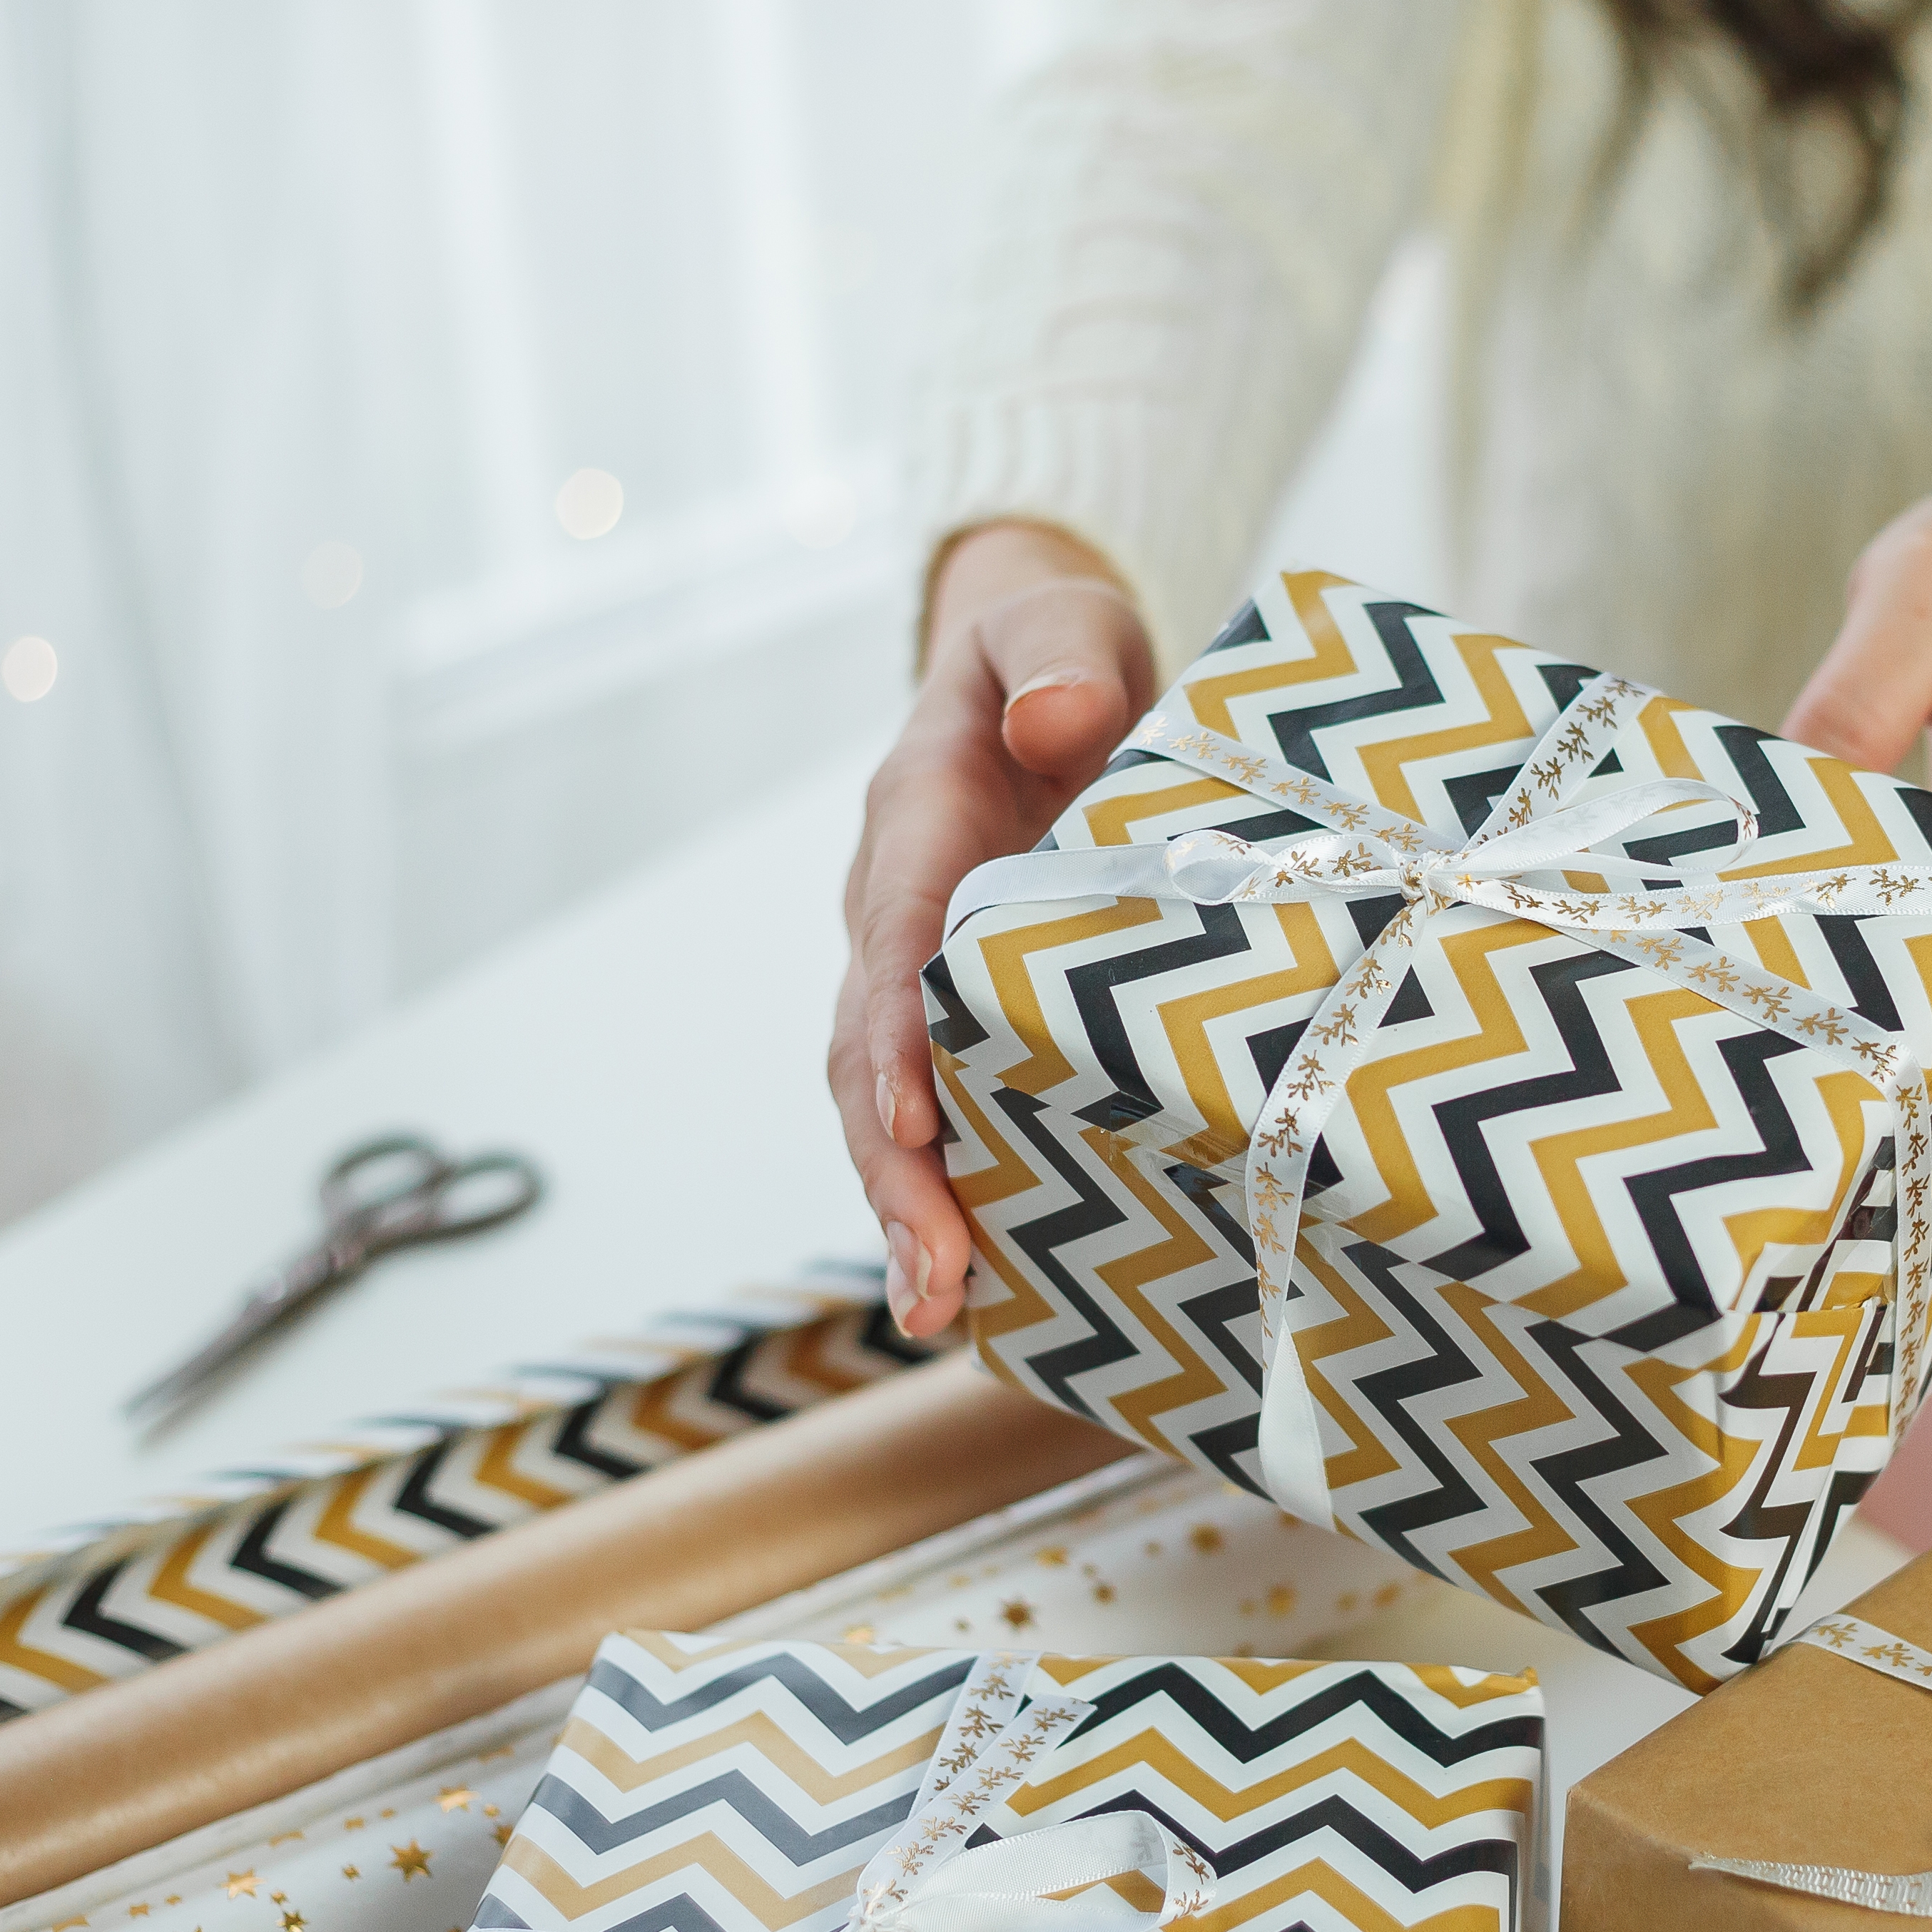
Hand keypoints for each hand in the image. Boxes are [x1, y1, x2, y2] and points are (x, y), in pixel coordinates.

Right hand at [836, 520, 1155, 1335]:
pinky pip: (930, 1112)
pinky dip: (938, 1195)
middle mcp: (894, 907)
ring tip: (933, 1305)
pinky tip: (973, 1290)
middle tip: (930, 1270)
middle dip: (891, 1165)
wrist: (1041, 674)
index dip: (896, 1031)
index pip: (899, 932)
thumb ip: (1059, 655)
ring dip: (902, 1204)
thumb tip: (1061, 716)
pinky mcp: (953, 1017)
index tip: (913, 1118)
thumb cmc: (1060, 656)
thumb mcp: (1065, 625)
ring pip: (879, 1103)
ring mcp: (911, 971)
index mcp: (918, 818)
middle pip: (866, 1051)